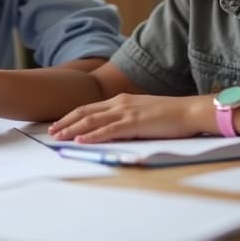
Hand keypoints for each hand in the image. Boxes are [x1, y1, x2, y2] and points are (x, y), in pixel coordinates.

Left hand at [48, 93, 202, 142]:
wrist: (188, 111)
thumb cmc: (168, 115)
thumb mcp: (141, 112)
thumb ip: (125, 117)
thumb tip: (110, 129)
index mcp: (121, 100)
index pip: (89, 107)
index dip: (72, 116)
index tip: (58, 124)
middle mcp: (120, 103)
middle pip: (85, 112)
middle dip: (66, 122)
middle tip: (51, 131)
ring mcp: (126, 112)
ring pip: (92, 120)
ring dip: (73, 129)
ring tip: (58, 137)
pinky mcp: (134, 123)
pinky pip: (108, 130)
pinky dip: (92, 135)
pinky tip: (80, 141)